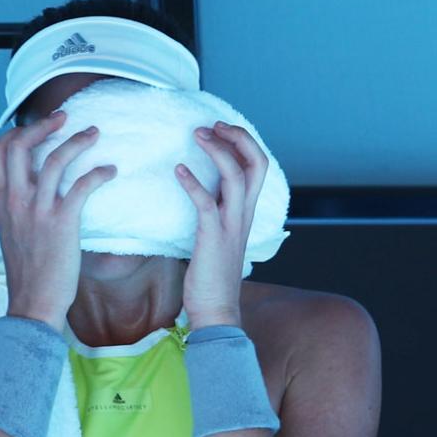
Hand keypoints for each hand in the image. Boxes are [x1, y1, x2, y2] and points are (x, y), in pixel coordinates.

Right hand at [0, 111, 117, 330]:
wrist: (33, 304)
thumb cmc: (27, 275)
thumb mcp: (11, 235)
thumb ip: (17, 211)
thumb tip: (29, 194)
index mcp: (1, 203)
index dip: (17, 132)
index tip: (38, 129)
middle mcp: (15, 201)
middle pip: (20, 145)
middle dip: (43, 125)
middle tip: (64, 119)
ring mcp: (38, 211)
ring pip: (54, 159)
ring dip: (76, 140)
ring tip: (93, 134)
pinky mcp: (62, 222)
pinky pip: (82, 185)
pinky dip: (98, 172)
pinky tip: (110, 171)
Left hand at [175, 121, 268, 328]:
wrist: (216, 311)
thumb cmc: (212, 280)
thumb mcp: (218, 241)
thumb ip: (216, 218)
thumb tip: (203, 200)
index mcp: (245, 214)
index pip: (258, 167)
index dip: (243, 143)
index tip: (221, 131)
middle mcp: (243, 215)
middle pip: (256, 163)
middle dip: (238, 137)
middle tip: (213, 125)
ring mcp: (230, 225)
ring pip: (236, 175)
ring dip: (217, 150)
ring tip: (197, 135)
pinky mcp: (213, 236)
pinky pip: (206, 202)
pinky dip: (193, 182)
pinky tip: (178, 171)